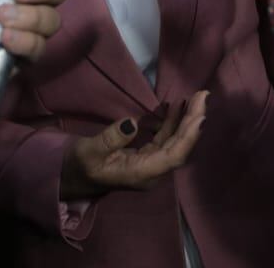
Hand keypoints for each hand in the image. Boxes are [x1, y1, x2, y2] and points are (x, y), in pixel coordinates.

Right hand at [59, 91, 208, 198]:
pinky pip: (166, 140)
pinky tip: (176, 107)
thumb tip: (132, 123)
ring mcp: (150, 164)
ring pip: (175, 142)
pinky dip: (173, 123)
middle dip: (193, 122)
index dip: (189, 137)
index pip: (173, 156)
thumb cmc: (79, 166)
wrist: (71, 177)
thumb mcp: (89, 152)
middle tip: (202, 95)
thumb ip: (110, 140)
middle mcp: (151, 171)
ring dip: (186, 121)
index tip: (201, 116)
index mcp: (141, 174)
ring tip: (195, 97)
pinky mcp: (147, 156)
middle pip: (180, 147)